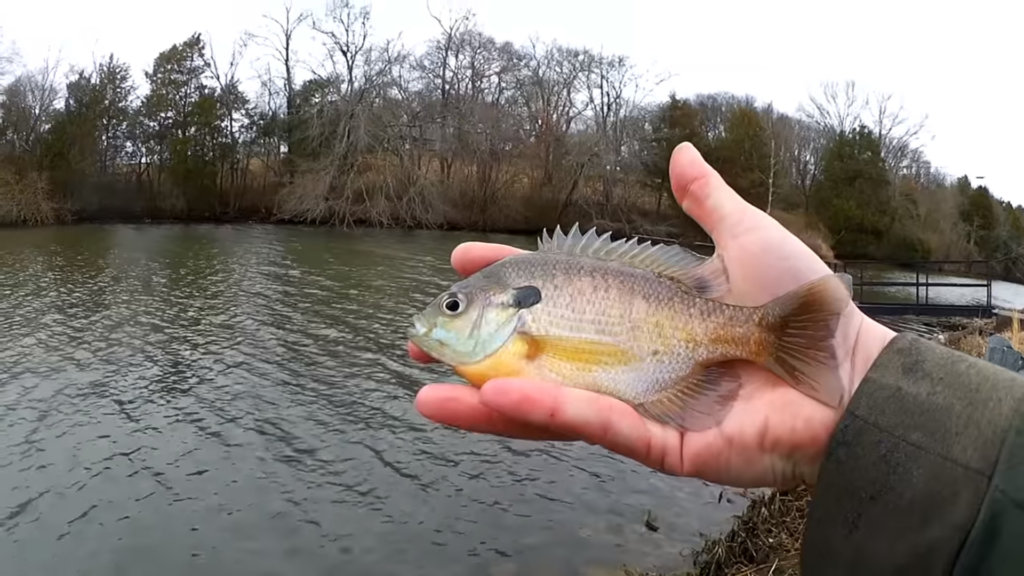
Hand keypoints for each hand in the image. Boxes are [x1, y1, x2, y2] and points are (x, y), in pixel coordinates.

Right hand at [408, 142, 896, 488]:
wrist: (851, 372)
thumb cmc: (805, 306)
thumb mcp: (746, 240)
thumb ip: (706, 200)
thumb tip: (679, 151)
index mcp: (641, 316)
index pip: (559, 297)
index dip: (510, 279)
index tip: (463, 260)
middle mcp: (630, 363)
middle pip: (536, 361)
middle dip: (473, 355)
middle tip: (419, 343)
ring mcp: (640, 406)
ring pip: (549, 406)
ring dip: (486, 402)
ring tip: (427, 392)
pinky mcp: (659, 443)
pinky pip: (594, 427)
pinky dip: (546, 413)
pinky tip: (497, 398)